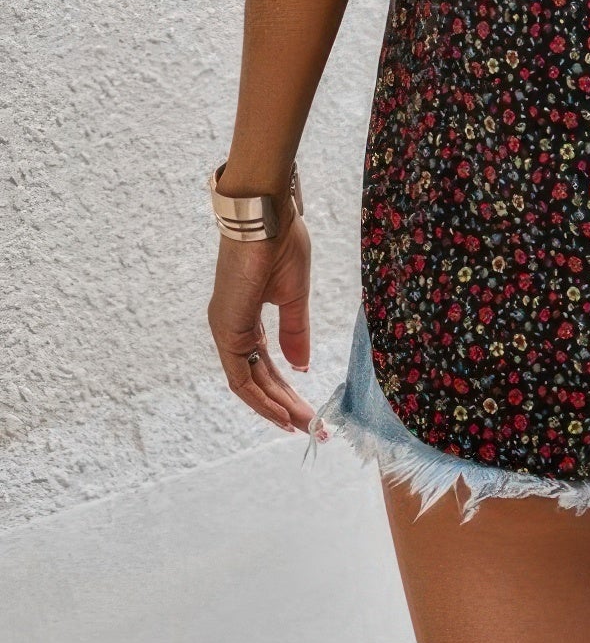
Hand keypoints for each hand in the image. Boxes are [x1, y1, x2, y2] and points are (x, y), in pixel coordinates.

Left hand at [207, 211, 320, 435]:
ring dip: (274, 406)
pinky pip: (241, 375)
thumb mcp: (295, 296)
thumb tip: (302, 367)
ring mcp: (226, 330)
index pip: (264, 365)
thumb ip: (296, 333)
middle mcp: (231, 329)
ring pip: (248, 383)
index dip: (284, 390)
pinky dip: (261, 398)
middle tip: (310, 425)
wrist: (266, 217)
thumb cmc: (280, 244)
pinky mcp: (227, 329)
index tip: (306, 409)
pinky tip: (281, 412)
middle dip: (283, 404)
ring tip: (302, 424)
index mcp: (245, 318)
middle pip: (257, 379)